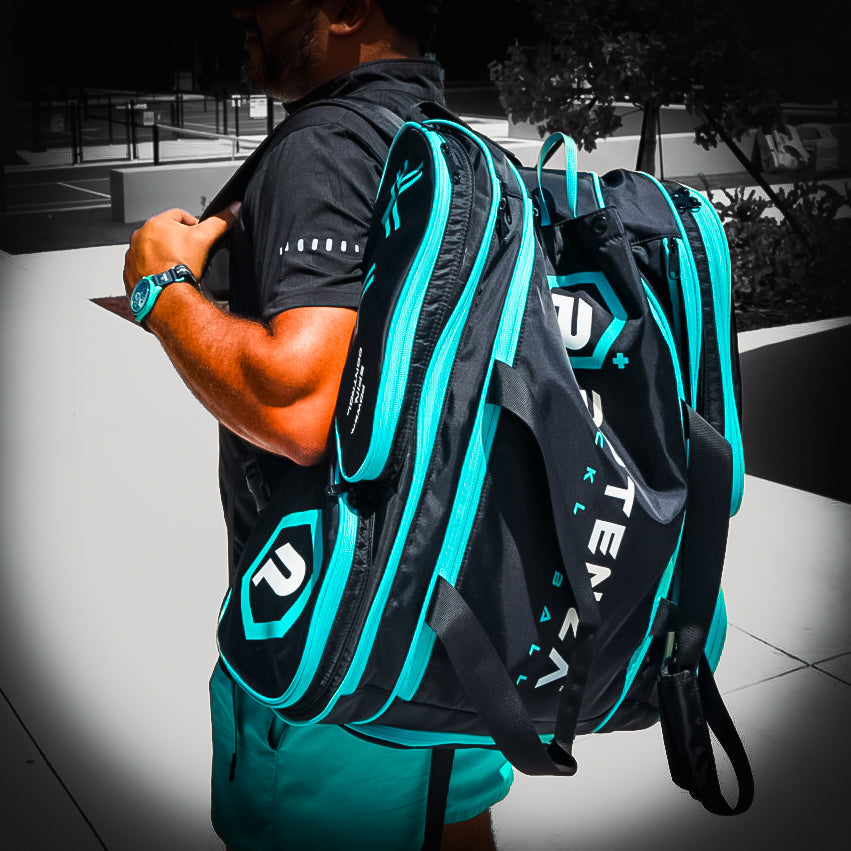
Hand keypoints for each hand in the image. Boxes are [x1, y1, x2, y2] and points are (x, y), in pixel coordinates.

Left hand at [123, 202, 240, 296]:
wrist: (166, 297)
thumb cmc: (180, 268)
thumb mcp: (205, 239)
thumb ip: (220, 222)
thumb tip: (234, 209)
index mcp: (155, 223)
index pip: (179, 215)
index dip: (194, 225)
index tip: (200, 238)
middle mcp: (139, 236)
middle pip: (165, 233)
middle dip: (178, 242)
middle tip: (191, 255)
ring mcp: (133, 255)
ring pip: (153, 250)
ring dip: (164, 255)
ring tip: (178, 267)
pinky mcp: (130, 272)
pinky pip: (144, 267)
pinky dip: (154, 270)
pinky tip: (166, 277)